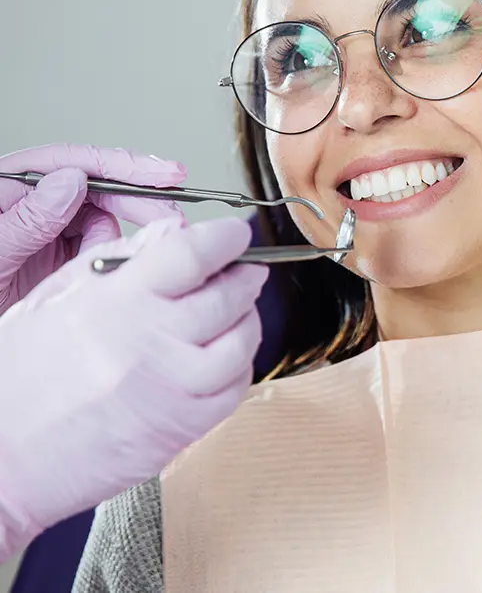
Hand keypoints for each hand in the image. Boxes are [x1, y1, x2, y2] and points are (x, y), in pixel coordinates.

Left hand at [0, 143, 185, 315]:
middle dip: (136, 203)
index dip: (122, 166)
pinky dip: (107, 259)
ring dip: (111, 242)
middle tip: (170, 219)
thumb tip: (70, 181)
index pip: (72, 165)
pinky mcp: (60, 257)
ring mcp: (48, 231)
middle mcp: (32, 205)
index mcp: (7, 189)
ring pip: (103, 223)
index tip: (162, 175)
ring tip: (95, 264)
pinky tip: (96, 271)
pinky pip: (99, 249)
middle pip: (98, 189)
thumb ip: (28, 218)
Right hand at [0, 216, 268, 558]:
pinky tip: (222, 356)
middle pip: (229, 296)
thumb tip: (170, 232)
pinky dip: (239, 365)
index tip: (235, 234)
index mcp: (114, 302)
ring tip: (235, 312)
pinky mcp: (183, 429)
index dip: (226, 238)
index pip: (192, 254)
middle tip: (244, 271)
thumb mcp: (56, 298)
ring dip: (247, 320)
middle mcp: (150, 343)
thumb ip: (119, 259)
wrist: (3, 460)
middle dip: (245, 276)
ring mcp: (173, 389)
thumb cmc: (20, 379)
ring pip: (242, 342)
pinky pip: (235, 388)